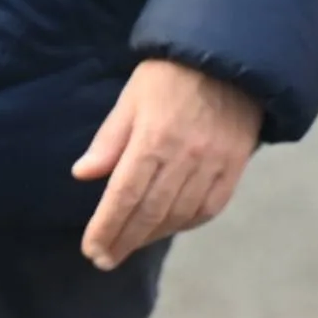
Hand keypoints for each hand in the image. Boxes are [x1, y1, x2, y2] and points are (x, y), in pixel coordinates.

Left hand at [71, 59, 263, 269]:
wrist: (228, 57)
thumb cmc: (170, 75)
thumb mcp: (131, 97)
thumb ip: (109, 139)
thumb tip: (82, 174)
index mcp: (153, 138)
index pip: (124, 195)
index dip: (106, 227)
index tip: (91, 250)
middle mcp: (184, 157)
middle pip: (150, 212)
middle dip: (124, 241)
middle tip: (105, 260)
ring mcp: (213, 164)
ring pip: (179, 215)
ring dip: (152, 236)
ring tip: (131, 245)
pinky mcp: (235, 167)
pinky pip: (210, 208)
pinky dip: (187, 224)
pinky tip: (169, 227)